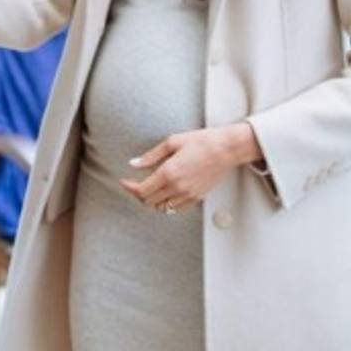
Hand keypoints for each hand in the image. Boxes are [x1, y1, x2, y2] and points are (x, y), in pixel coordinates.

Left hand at [119, 123, 260, 212]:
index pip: (142, 190)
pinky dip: (167, 204)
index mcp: (169, 173)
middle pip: (148, 201)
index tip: (124, 181)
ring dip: (152, 200)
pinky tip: (165, 193)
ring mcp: (188, 194)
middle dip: (138, 193)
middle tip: (135, 183)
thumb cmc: (201, 142)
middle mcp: (177, 187)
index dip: (129, 187)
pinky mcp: (196, 198)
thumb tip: (134, 163)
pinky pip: (176, 209)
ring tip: (149, 189)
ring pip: (162, 208)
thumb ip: (150, 156)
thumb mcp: (172, 142)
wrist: (226, 149)